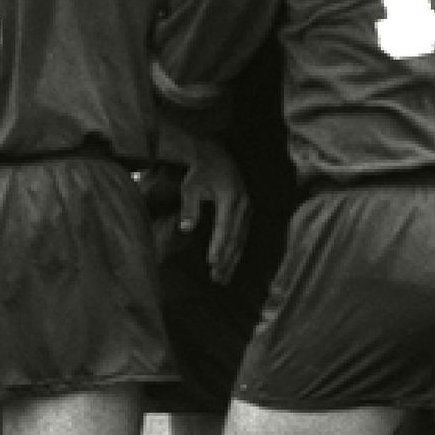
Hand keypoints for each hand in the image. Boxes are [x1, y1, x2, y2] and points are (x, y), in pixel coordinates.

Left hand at [178, 147, 250, 284]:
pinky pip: (244, 235)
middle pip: (235, 237)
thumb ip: (190, 207)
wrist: (217, 157)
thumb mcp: (191, 186)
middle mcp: (243, 204)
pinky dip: (237, 251)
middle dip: (226, 259)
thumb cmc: (200, 173)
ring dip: (233, 259)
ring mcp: (248, 209)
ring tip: (222, 277)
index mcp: (229, 197)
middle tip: (216, 278)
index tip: (211, 262)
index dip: (218, 245)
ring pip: (242, 239)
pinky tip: (231, 264)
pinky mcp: (248, 212)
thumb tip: (186, 228)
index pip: (224, 226)